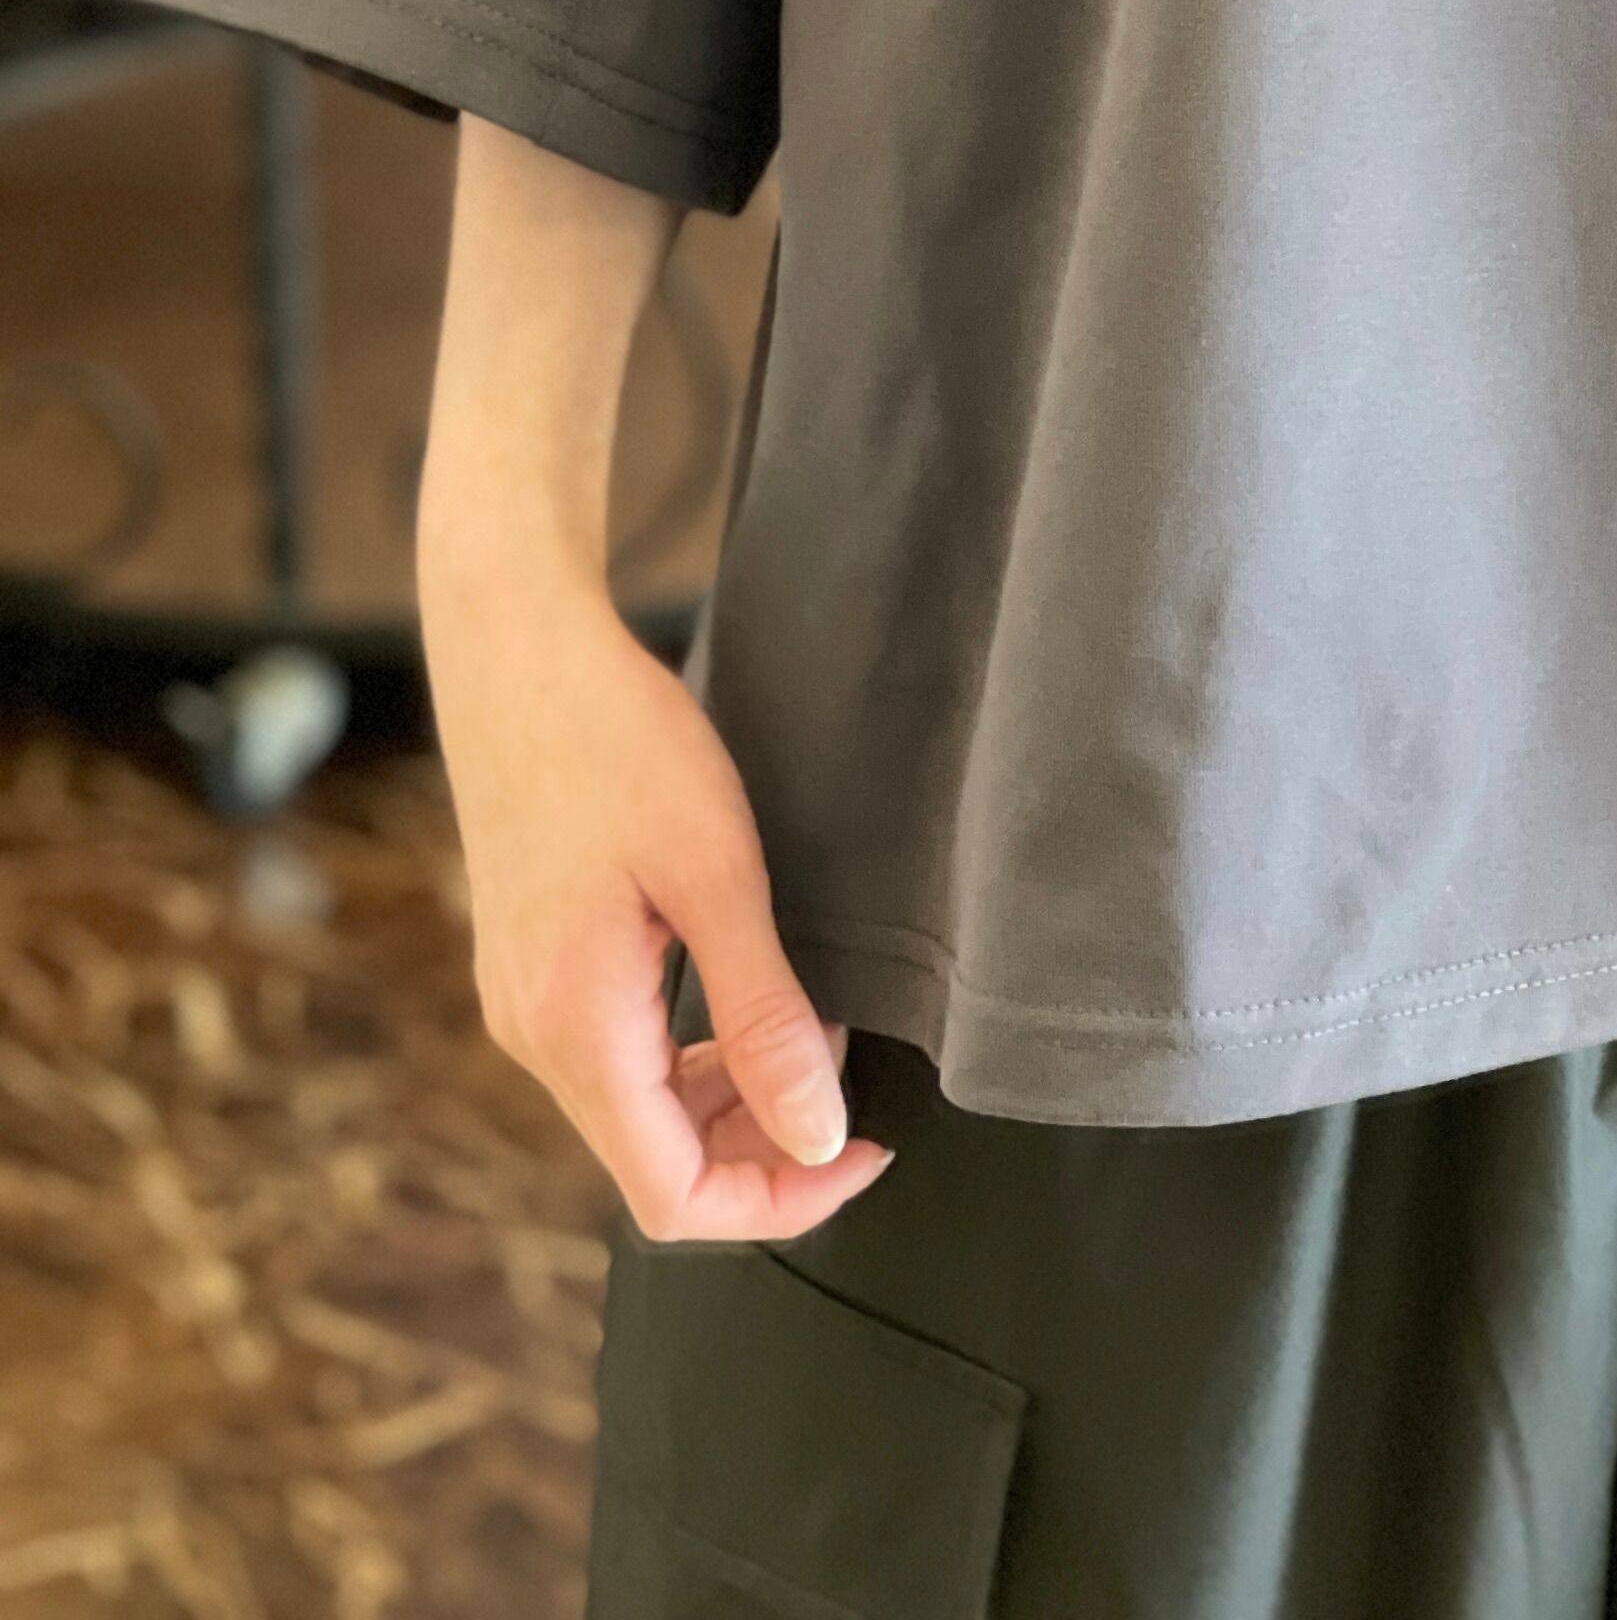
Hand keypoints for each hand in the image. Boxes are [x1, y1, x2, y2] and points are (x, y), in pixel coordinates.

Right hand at [422, 556, 894, 1240]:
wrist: (517, 653)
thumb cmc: (618, 742)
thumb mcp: (717, 874)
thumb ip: (766, 1016)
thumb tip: (817, 1133)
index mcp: (576, 1028)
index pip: (673, 1197)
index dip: (779, 1199)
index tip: (863, 1148)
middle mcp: (535, 1037)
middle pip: (655, 1163)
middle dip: (763, 1150)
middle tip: (856, 1088)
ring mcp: (525, 1003)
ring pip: (637, 1111)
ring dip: (729, 1100)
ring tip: (815, 1034)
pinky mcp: (531, 966)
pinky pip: (616, 1055)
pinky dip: (689, 1054)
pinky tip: (748, 995)